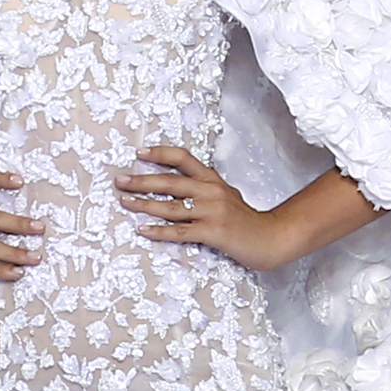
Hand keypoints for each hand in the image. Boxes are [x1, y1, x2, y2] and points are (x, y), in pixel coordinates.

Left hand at [114, 145, 290, 271]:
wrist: (270, 237)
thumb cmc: (245, 219)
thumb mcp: (226, 194)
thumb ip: (204, 188)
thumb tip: (178, 184)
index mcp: (212, 179)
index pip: (183, 159)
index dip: (160, 154)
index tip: (139, 153)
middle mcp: (210, 191)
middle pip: (170, 182)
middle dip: (141, 180)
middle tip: (120, 180)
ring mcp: (211, 211)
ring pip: (170, 207)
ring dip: (144, 205)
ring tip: (125, 202)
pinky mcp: (212, 232)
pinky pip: (180, 231)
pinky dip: (159, 231)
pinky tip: (143, 230)